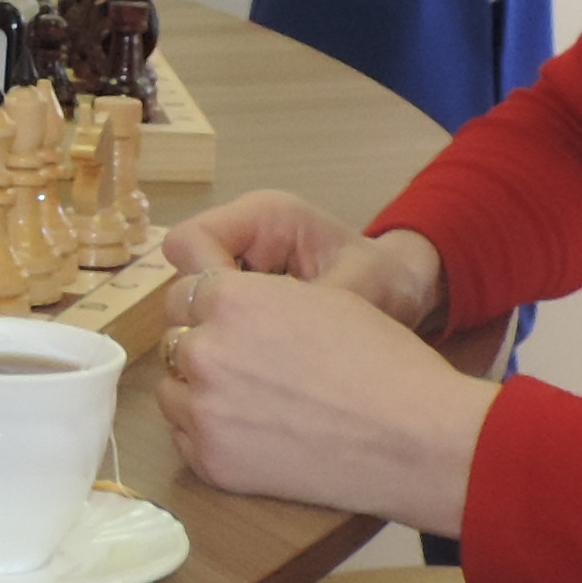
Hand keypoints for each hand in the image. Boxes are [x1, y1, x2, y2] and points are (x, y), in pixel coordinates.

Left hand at [158, 265, 493, 529]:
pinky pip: (184, 438)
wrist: (410, 438)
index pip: (184, 293)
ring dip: (198, 390)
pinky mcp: (211, 462)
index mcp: (231, 300)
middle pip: (174, 341)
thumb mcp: (320, 299)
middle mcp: (206, 351)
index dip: (208, 307)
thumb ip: (258, 298)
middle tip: (245, 364)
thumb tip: (225, 305)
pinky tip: (247, 431)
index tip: (228, 321)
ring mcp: (204, 411)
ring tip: (248, 400)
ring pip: (172, 390)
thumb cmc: (381, 363)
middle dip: (203, 347)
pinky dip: (206, 432)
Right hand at [165, 193, 445, 333]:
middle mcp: (239, 239)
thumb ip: (308, 304)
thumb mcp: (357, 287)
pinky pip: (209, 327)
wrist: (401, 293)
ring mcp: (234, 272)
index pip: (191, 242)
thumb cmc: (386, 281)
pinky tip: (264, 364)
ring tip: (267, 360)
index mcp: (265, 218)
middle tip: (257, 351)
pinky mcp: (237, 302)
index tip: (240, 323)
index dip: (203, 285)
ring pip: (188, 311)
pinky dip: (230, 349)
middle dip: (209, 321)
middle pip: (180, 280)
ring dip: (219, 341)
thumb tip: (255, 334)